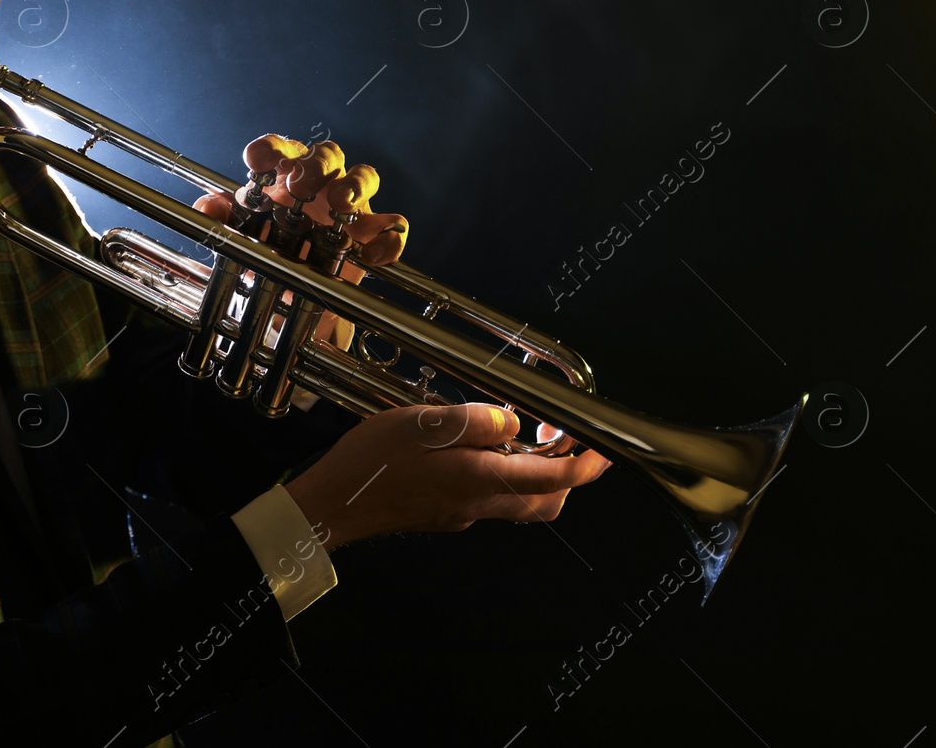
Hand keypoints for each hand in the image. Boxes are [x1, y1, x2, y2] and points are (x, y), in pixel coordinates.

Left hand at [193, 136, 408, 269]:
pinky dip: (388, 238)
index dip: (269, 150)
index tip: (257, 161)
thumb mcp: (237, 237)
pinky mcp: (369, 235)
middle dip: (316, 165)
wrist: (287, 292)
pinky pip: (392, 227)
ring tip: (342, 203)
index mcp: (284, 176)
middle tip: (301, 184)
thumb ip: (220, 219)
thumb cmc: (265, 249)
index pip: (280, 150)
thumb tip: (208, 207)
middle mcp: (320, 183)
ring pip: (365, 176)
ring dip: (355, 185)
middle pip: (328, 154)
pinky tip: (371, 254)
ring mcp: (348, 207)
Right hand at [283, 403, 611, 551]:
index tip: (603, 450)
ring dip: (535, 476)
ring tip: (524, 437)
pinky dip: (501, 478)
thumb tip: (513, 423)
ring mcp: (461, 514)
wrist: (332, 506)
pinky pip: (489, 500)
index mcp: (478, 480)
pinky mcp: (444, 515)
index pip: (551, 479)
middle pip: (544, 502)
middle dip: (567, 476)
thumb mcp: (420, 425)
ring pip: (519, 503)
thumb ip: (473, 421)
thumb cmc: (370, 463)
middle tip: (565, 439)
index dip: (584, 465)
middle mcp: (477, 504)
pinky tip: (478, 452)